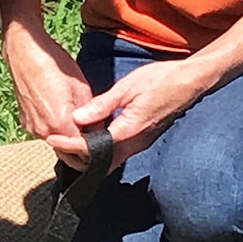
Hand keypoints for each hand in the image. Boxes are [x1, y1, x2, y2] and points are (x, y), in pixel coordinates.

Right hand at [3, 22, 95, 168]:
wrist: (26, 52)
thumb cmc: (54, 65)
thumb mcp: (82, 89)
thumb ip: (92, 116)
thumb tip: (99, 131)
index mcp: (60, 124)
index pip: (82, 150)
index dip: (94, 148)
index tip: (103, 145)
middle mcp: (44, 131)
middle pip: (67, 150)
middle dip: (81, 147)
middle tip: (93, 137)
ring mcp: (32, 127)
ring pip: (56, 140)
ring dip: (67, 136)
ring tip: (78, 122)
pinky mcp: (25, 121)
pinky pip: (44, 131)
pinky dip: (54, 128)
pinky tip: (60, 112)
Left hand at [47, 58, 209, 169]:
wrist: (190, 81)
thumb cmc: (161, 79)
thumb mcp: (127, 87)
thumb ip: (102, 105)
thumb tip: (77, 118)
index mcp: (129, 131)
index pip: (93, 147)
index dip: (70, 144)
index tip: (52, 138)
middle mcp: (135, 143)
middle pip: (100, 161)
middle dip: (77, 155)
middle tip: (58, 141)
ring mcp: (141, 143)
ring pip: (110, 158)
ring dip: (90, 153)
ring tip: (70, 138)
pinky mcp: (144, 138)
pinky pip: (118, 150)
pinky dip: (102, 147)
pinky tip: (93, 133)